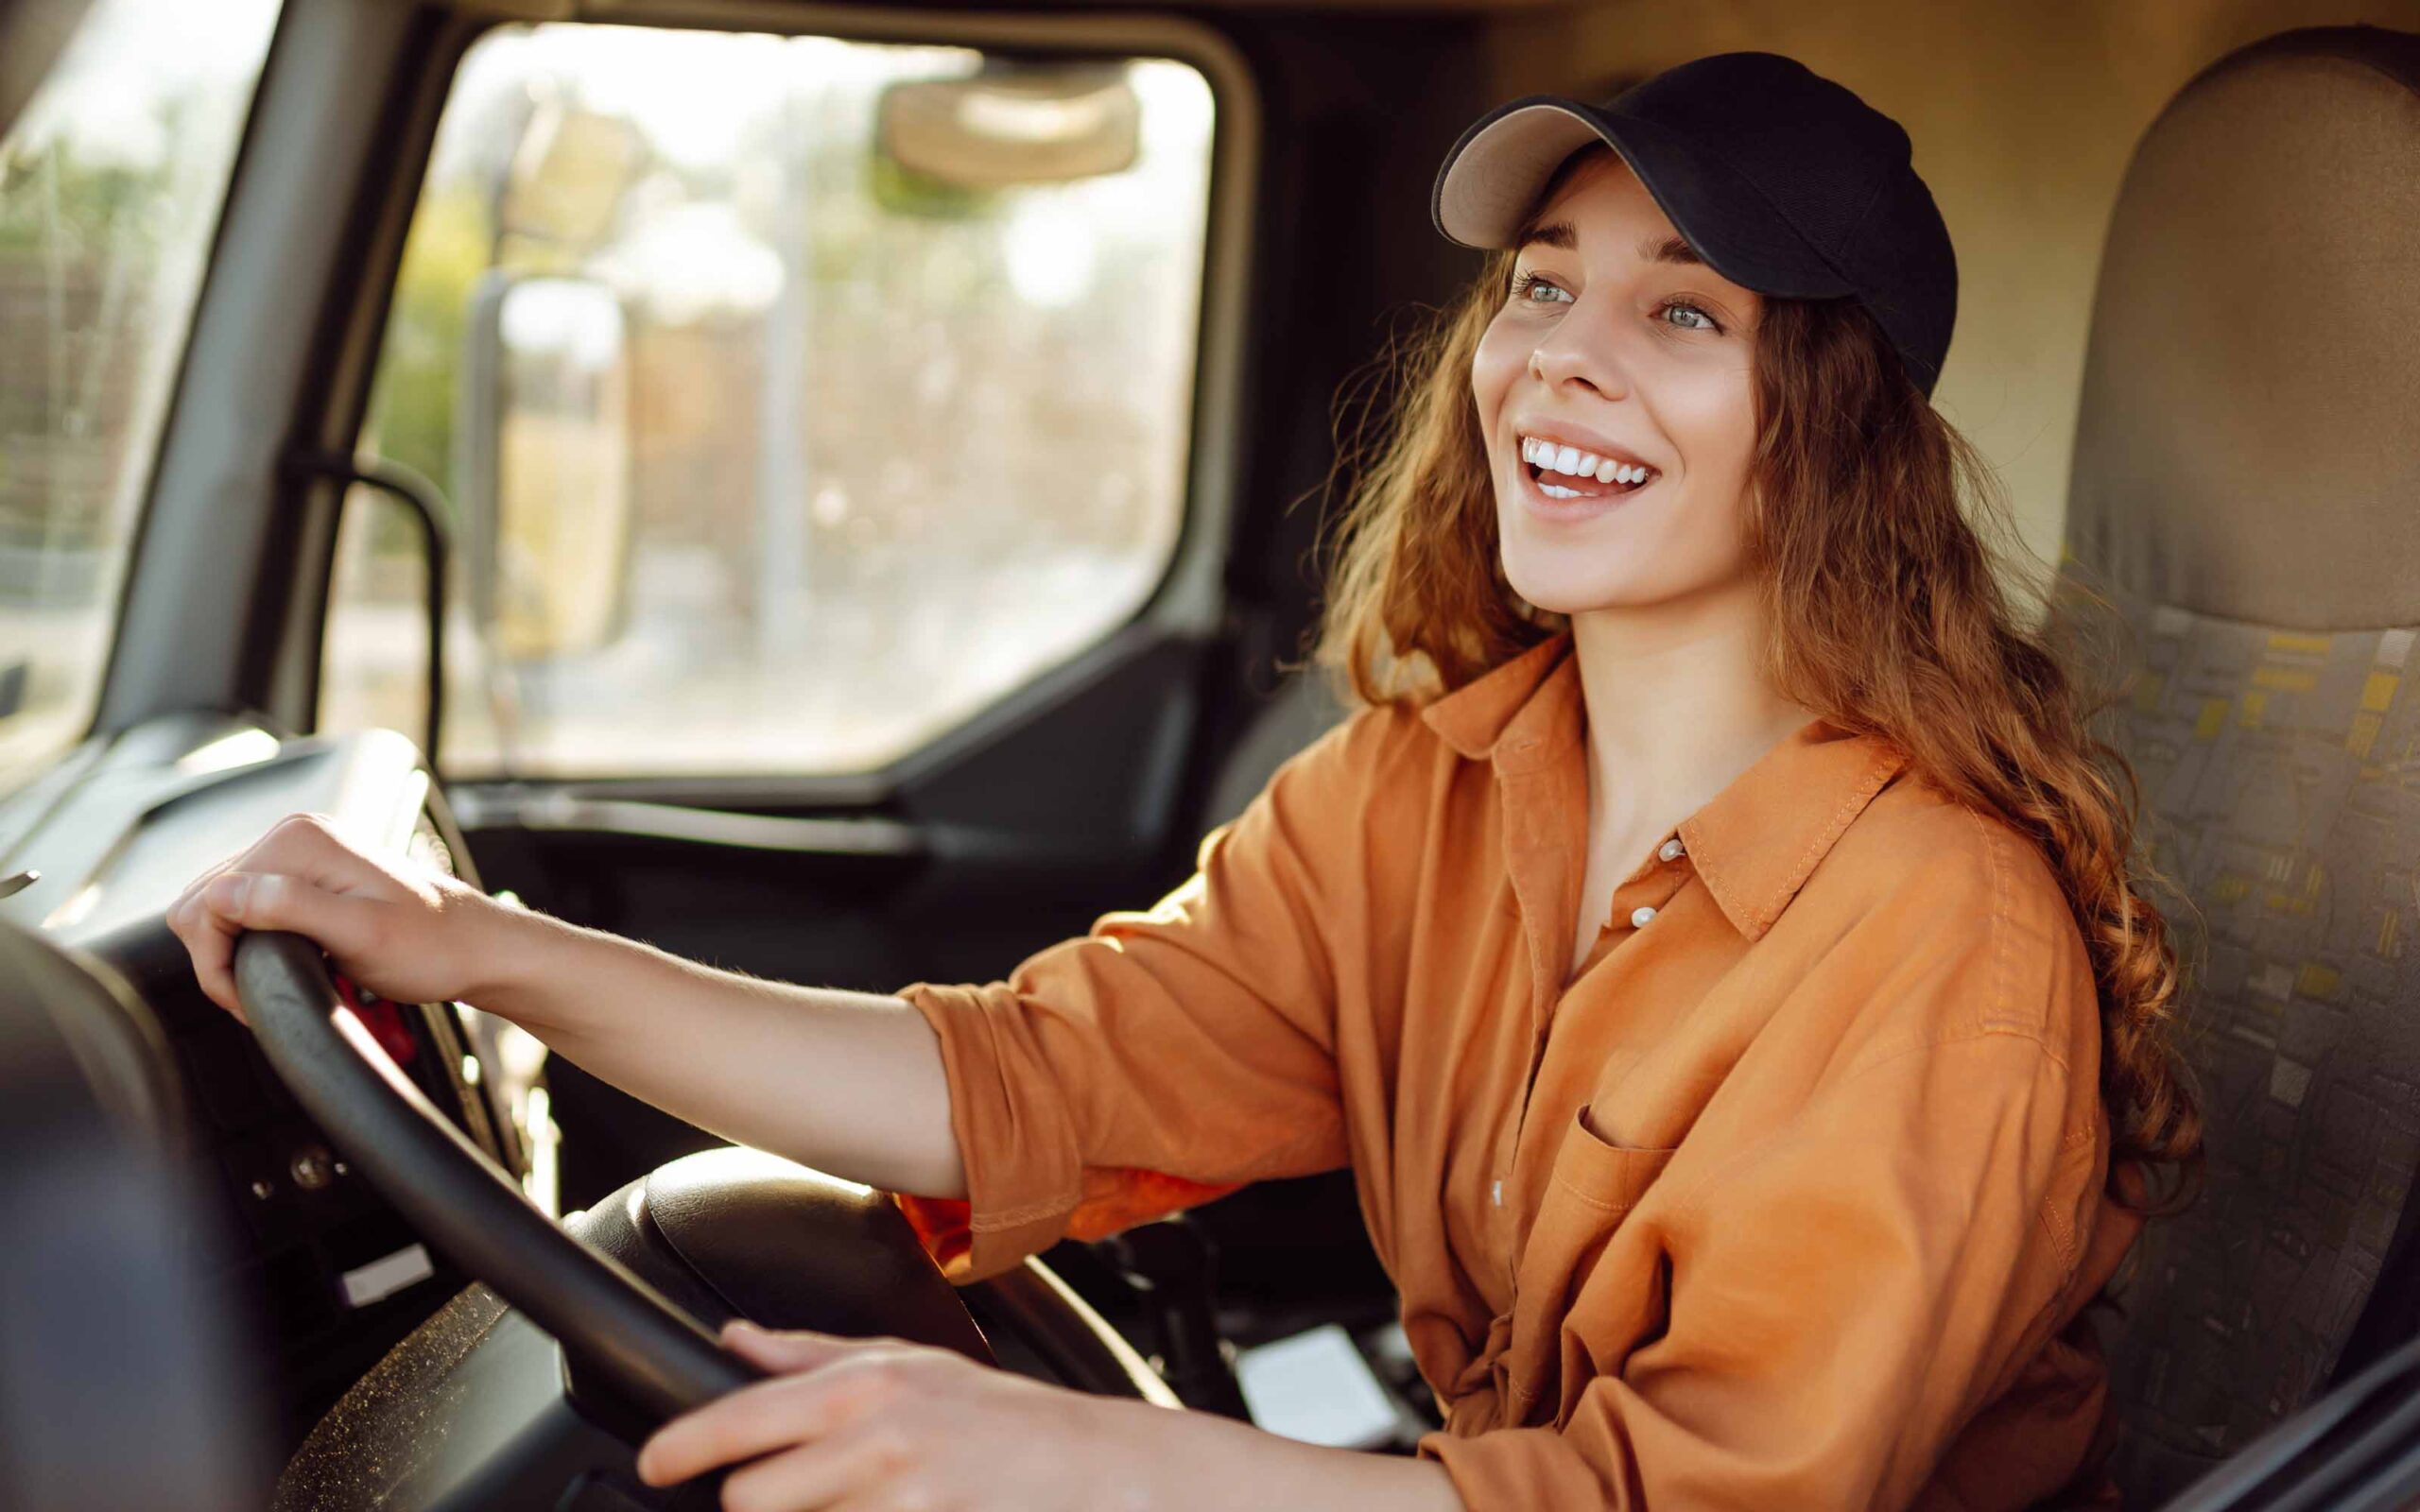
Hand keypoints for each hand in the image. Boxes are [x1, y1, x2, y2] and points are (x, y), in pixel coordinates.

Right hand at [166, 811, 513, 1021]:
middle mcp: (293, 835)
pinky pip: (250, 906)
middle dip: (219, 957)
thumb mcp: (360, 934)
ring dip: (233, 952)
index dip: (216, 960)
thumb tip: (223, 895)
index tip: (250, 999)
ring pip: (221, 906)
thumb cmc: (431, 946)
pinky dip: (252, 941)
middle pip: (204, 900)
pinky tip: (281, 964)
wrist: (475, 945)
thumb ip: (289, 908)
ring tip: (270, 985)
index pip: (206, 901)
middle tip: (258, 1000)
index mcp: (298, 841)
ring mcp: (301, 853)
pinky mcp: (308, 874)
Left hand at [637, 1320, 1145, 1511]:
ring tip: (863, 1508)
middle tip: (805, 1494)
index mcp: (868, 1389)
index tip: (654, 1463)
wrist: (1097, 1475)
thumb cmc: (1006, 1422)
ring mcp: (903, 1506)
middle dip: (762, 1504)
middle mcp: (879, 1444)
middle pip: (748, 1499)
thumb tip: (736, 1340)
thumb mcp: (913, 1364)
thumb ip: (814, 1356)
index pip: (740, 1420)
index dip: (681, 1448)